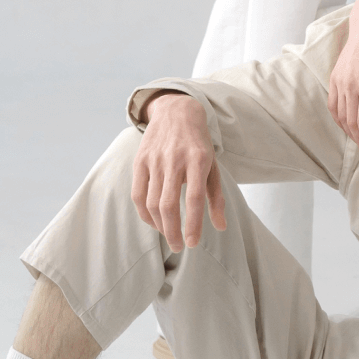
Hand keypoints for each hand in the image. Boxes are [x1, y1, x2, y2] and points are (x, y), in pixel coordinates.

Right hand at [132, 93, 225, 251]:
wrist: (177, 112)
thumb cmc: (199, 143)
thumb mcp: (213, 165)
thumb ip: (216, 197)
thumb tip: (221, 227)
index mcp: (198, 160)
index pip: (194, 198)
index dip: (193, 224)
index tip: (193, 243)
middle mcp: (175, 159)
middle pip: (169, 204)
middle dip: (173, 231)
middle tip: (179, 247)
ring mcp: (155, 160)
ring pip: (152, 202)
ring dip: (160, 225)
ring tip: (169, 234)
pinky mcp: (140, 160)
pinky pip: (137, 194)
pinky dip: (144, 213)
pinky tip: (154, 222)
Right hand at [328, 19, 358, 156]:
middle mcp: (349, 86)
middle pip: (349, 121)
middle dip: (357, 139)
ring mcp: (339, 82)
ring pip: (339, 115)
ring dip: (347, 131)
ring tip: (357, 139)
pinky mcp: (334, 78)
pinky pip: (332, 104)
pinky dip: (337, 118)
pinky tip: (345, 124)